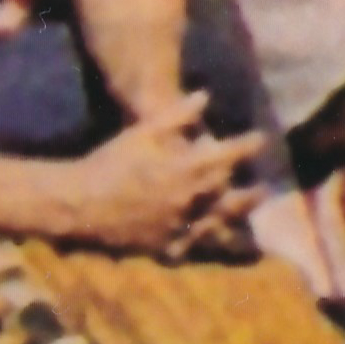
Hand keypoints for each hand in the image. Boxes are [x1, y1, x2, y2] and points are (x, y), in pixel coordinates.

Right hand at [53, 90, 262, 255]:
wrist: (80, 203)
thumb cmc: (111, 161)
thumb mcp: (143, 131)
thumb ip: (177, 115)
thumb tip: (205, 96)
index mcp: (185, 169)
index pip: (228, 156)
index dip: (248, 147)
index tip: (262, 139)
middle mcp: (189, 201)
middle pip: (231, 195)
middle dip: (251, 190)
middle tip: (264, 186)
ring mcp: (179, 227)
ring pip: (220, 225)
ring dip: (238, 218)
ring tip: (249, 218)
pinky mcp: (166, 247)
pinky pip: (195, 247)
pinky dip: (209, 243)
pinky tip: (218, 240)